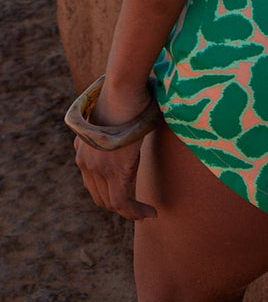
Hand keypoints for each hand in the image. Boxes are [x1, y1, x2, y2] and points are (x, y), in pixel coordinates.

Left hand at [72, 82, 157, 220]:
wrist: (123, 89)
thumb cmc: (127, 93)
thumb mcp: (116, 115)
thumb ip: (118, 128)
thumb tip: (135, 123)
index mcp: (82, 146)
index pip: (91, 179)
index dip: (108, 190)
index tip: (126, 194)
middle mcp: (84, 160)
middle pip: (98, 195)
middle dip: (117, 204)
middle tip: (138, 208)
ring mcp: (97, 167)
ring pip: (111, 202)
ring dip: (130, 212)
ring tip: (147, 213)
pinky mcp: (114, 171)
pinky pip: (123, 203)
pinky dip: (136, 212)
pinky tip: (150, 212)